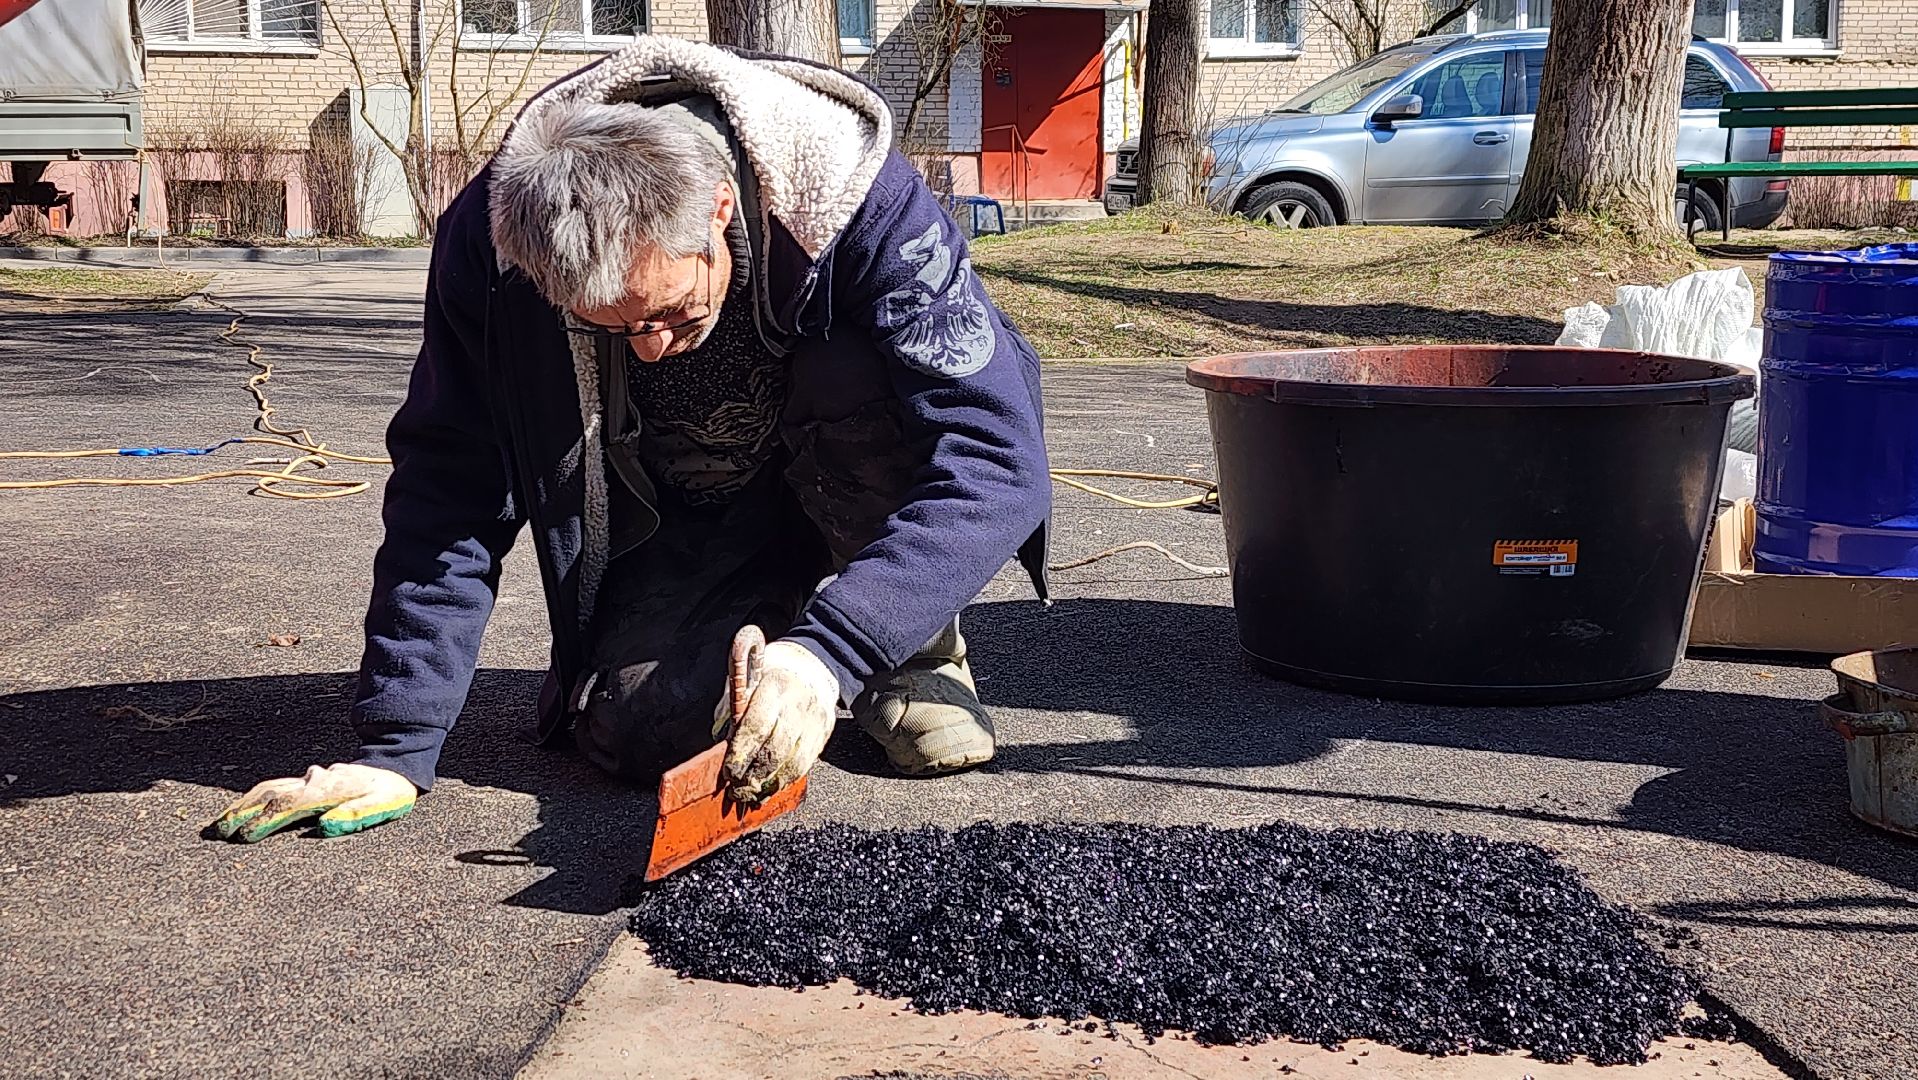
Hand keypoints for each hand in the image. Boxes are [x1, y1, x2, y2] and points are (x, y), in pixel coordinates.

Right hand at [213, 763, 416, 842]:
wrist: (393, 766)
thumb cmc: (388, 793)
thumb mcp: (382, 805)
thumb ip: (356, 815)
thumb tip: (325, 826)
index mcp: (329, 789)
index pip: (290, 804)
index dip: (266, 819)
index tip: (244, 835)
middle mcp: (313, 781)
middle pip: (271, 794)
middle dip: (243, 812)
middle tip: (218, 832)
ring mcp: (307, 779)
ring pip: (267, 788)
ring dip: (242, 805)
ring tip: (218, 823)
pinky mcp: (305, 781)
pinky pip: (273, 786)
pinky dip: (252, 797)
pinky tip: (238, 809)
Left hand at [722, 640, 837, 802]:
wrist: (813, 667)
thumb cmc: (773, 673)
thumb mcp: (747, 679)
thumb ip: (732, 709)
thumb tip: (721, 742)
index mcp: (775, 686)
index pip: (757, 726)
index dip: (742, 754)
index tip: (729, 773)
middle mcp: (798, 704)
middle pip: (776, 750)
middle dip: (754, 775)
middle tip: (737, 790)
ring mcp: (815, 722)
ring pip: (793, 763)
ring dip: (769, 784)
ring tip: (752, 795)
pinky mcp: (823, 736)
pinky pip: (804, 765)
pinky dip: (785, 781)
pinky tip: (770, 787)